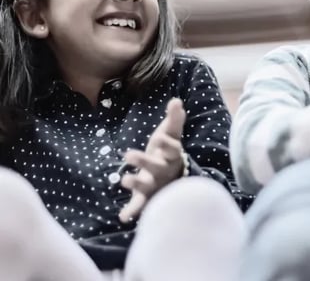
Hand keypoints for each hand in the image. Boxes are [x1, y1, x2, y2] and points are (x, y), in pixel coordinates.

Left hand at [119, 98, 186, 222]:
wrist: (173, 176)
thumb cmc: (169, 152)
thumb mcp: (172, 134)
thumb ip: (175, 119)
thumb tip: (176, 100)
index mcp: (172, 155)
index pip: (173, 150)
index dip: (168, 146)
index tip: (160, 140)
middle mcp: (165, 171)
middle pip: (156, 167)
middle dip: (143, 161)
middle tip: (127, 154)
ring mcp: (156, 184)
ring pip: (147, 186)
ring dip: (136, 184)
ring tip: (123, 180)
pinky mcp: (146, 196)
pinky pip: (140, 204)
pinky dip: (133, 211)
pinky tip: (123, 217)